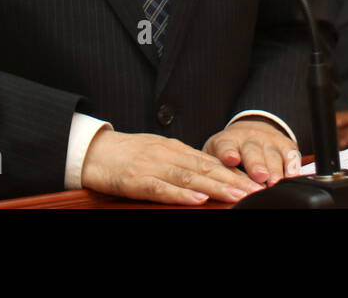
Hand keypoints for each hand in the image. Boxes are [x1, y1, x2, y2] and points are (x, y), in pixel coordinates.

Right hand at [81, 130, 263, 204]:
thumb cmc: (125, 153)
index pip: (210, 161)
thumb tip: (208, 174)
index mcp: (174, 148)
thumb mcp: (157, 151)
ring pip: (189, 178)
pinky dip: (181, 195)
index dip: (234, 172)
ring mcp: (152, 166)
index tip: (255, 182)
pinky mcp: (136, 180)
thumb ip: (181, 161)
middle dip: (233, 181)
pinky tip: (198, 200)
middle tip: (256, 191)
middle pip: (205, 169)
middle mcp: (167, 154)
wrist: (92, 150)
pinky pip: (162, 188)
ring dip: (216, 188)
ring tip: (237, 196)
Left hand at [203, 118, 299, 185]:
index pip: (226, 146)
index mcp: (227, 142)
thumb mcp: (216, 156)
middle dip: (256, 164)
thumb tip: (216, 189)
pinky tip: (292, 175)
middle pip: (252, 152)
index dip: (228, 153)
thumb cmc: (230, 150)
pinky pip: (290, 154)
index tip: (231, 159)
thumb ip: (218, 169)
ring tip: (275, 182)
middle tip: (259, 176)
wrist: (249, 131)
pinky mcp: (285, 144)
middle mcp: (248, 139)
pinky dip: (292, 165)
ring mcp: (267, 140)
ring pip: (272, 155)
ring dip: (274, 169)